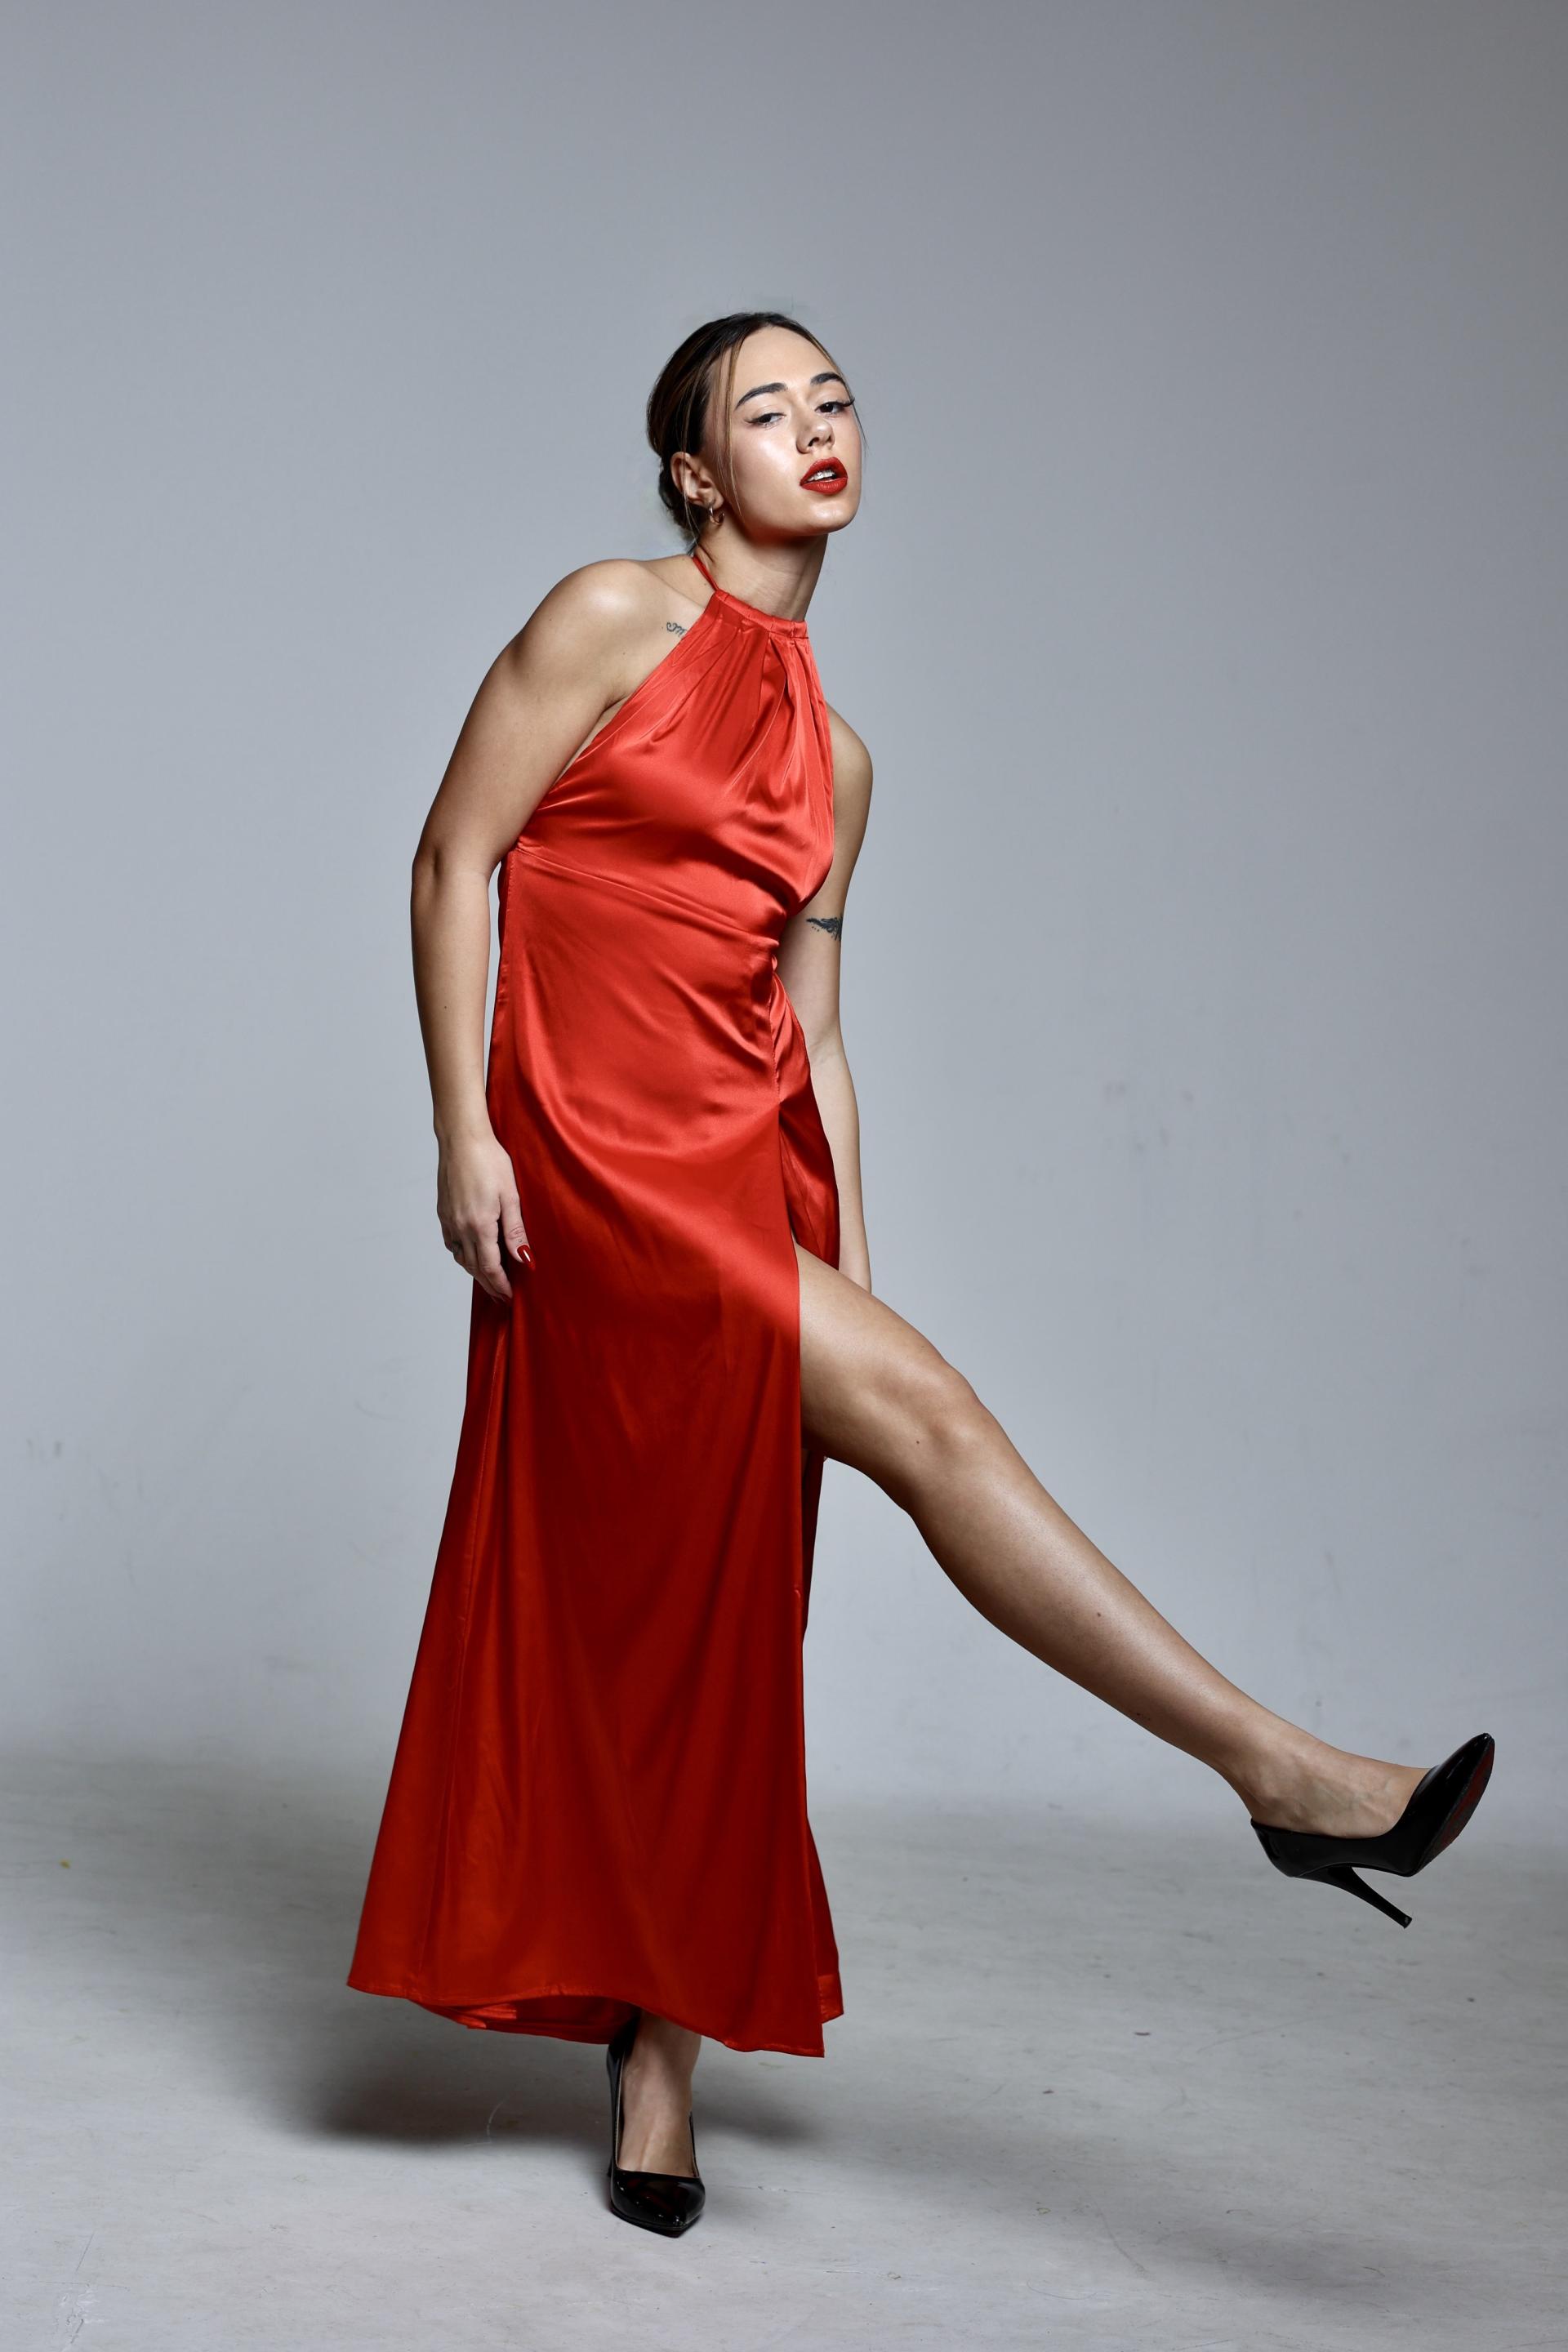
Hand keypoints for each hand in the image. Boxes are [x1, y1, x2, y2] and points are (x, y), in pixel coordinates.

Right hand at [436, 1127, 532, 1301]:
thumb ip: (515, 1230)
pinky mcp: (443, 1212)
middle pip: (474, 1267)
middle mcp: (460, 1227)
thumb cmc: (489, 1160)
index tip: (509, 1298)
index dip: (500, 1286)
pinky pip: (452, 1243)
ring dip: (475, 1271)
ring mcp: (448, 1220)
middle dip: (489, 1285)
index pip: (490, 1267)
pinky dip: (462, 1255)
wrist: (462, 1138)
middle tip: (501, 1298)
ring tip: (489, 1280)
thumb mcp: (510, 1195)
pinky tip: (471, 1254)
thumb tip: (523, 1259)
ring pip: (461, 1257)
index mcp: (479, 1225)